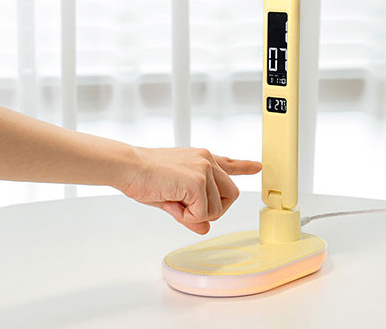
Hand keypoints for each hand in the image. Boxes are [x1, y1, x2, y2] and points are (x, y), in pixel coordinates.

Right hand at [120, 147, 261, 233]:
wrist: (128, 166)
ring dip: (196, 214)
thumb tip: (205, 227)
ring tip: (174, 202)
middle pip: (230, 195)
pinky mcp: (198, 181)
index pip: (228, 163)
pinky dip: (187, 216)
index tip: (257, 166)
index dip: (244, 167)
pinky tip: (173, 203)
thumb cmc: (144, 175)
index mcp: (201, 159)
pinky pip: (203, 213)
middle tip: (188, 209)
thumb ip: (192, 209)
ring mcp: (204, 170)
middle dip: (213, 209)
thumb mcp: (173, 195)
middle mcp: (207, 161)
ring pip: (217, 208)